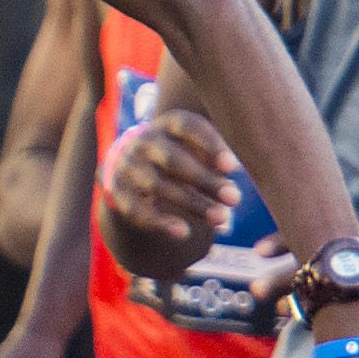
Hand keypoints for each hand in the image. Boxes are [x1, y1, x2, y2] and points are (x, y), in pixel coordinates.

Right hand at [100, 106, 243, 277]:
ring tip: (222, 220)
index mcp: (168, 124)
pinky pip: (138, 210)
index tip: (233, 167)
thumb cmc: (180, 153)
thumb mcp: (197, 145)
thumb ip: (217, 156)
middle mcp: (144, 141)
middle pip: (174, 161)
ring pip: (159, 187)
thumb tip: (240, 170)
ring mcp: (128, 166)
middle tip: (236, 199)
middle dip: (206, 181)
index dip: (210, 145)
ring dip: (192, 204)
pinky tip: (183, 233)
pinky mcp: (118, 192)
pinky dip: (160, 223)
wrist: (130, 164)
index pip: (188, 127)